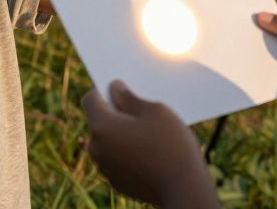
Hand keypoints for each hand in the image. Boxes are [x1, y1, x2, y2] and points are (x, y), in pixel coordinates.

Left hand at [82, 81, 218, 207]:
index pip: (91, 99)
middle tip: (138, 107)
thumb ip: (130, 97)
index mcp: (102, 126)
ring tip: (147, 129)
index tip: (119, 87)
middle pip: (99, 121)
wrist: (186, 189)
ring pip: (108, 142)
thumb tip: (115, 89)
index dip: (103, 89)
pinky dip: (127, 152)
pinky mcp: (117, 182)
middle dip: (115, 112)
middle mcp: (97, 148)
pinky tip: (149, 150)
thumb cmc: (172, 145)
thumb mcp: (155, 111)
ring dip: (121, 134)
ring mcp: (105, 168)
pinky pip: (117, 160)